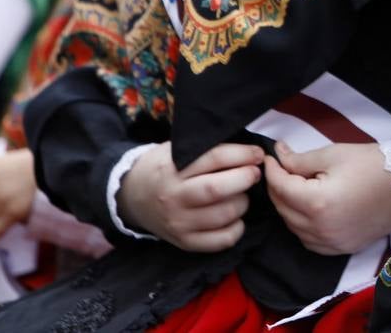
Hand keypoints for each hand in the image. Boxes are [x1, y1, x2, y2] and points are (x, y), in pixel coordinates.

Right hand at [117, 141, 262, 251]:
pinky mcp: (185, 242)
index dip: (242, 154)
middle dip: (245, 178)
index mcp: (171, 169)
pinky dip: (237, 228)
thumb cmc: (163, 168)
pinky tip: (235, 217)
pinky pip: (221, 240)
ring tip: (241, 194)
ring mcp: (179, 223)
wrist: (133, 196)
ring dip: (242, 202)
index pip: (214, 158)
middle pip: (218, 189)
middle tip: (254, 173)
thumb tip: (247, 150)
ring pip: (223, 215)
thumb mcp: (176, 150)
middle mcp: (173, 197)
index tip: (257, 154)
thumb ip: (206, 149)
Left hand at [265, 140, 390, 255]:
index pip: (280, 187)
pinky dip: (302, 227)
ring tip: (294, 186)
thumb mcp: (333, 154)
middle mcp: (320, 229)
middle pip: (283, 209)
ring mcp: (331, 243)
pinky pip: (309, 241)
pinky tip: (307, 211)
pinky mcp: (341, 248)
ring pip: (293, 228)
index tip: (271, 157)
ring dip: (288, 207)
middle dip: (277, 187)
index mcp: (316, 203)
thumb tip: (278, 157)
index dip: (272, 170)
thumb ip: (300, 159)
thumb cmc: (372, 164)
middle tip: (281, 168)